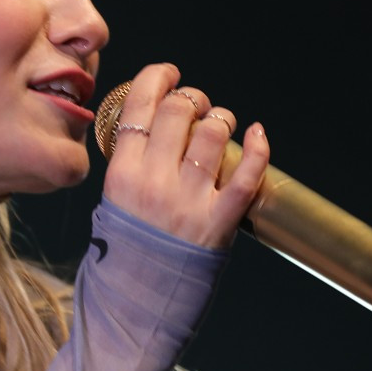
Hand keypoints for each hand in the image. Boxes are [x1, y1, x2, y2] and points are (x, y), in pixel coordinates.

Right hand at [103, 63, 269, 248]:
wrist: (138, 296)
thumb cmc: (126, 245)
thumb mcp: (113, 197)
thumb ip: (130, 159)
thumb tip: (153, 116)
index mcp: (122, 172)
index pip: (139, 105)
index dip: (157, 78)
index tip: (169, 74)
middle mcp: (154, 181)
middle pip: (178, 110)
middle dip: (192, 97)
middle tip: (196, 105)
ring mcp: (189, 200)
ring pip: (213, 132)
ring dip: (221, 117)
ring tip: (220, 123)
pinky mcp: (219, 220)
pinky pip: (247, 174)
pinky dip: (258, 147)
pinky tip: (257, 132)